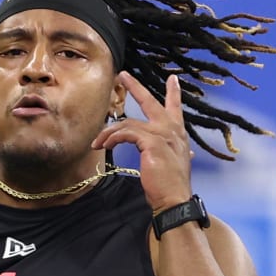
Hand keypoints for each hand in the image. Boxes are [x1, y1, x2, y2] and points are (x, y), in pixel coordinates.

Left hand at [92, 71, 193, 212]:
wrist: (175, 199)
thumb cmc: (171, 186)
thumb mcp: (172, 164)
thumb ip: (172, 153)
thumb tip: (175, 152)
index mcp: (178, 135)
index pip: (176, 108)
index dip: (173, 93)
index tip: (172, 79)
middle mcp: (171, 130)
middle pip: (150, 102)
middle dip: (135, 87)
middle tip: (123, 75)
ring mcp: (162, 134)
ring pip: (128, 123)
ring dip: (109, 132)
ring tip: (98, 142)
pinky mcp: (152, 142)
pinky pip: (126, 133)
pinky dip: (112, 138)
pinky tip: (105, 145)